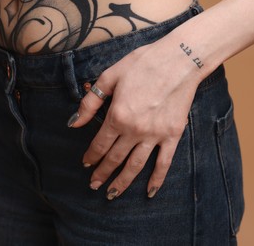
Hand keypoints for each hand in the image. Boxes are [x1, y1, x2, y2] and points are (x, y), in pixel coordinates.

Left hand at [69, 38, 203, 199]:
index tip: (85, 164)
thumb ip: (90, 103)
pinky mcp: (173, 135)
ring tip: (112, 194)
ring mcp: (155, 135)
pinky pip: (164, 163)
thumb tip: (74, 123)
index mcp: (117, 116)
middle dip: (102, 173)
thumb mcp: (110, 77)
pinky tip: (149, 192)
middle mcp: (134, 130)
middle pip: (114, 158)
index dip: (90, 156)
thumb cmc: (143, 63)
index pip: (99, 144)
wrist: (179, 58)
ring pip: (135, 165)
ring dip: (122, 182)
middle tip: (93, 185)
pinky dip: (157, 179)